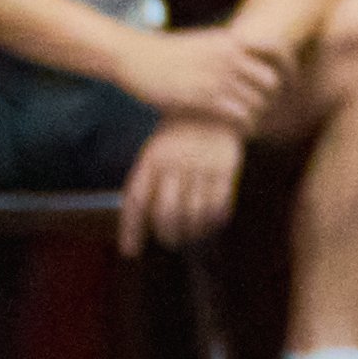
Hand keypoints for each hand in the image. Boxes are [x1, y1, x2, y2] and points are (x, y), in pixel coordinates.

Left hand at [121, 118, 241, 251]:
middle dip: (168, 234)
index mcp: (151, 159)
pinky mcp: (226, 168)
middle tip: (170, 242)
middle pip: (168, 212)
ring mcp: (201, 166)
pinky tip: (212, 225)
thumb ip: (150, 179)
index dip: (133, 229)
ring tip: (191, 238)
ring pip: (195, 212)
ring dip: (192, 232)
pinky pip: (219, 204)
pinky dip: (215, 221)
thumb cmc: (179, 135)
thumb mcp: (156, 150)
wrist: (213, 106)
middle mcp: (174, 164)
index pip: (138, 200)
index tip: (131, 252)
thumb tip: (144, 218)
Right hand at [123, 25, 283, 130]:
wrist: (131, 56)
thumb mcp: (203, 43)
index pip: (278, 50)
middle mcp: (229, 56)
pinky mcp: (204, 97)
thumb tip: (246, 56)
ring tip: (250, 123)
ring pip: (257, 101)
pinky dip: (245, 125)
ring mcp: (217, 76)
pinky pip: (240, 115)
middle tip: (264, 110)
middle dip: (271, 98)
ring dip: (256, 115)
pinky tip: (240, 130)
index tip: (290, 84)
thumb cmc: (165, 53)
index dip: (289, 69)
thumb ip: (227, 50)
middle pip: (271, 81)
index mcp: (231, 40)